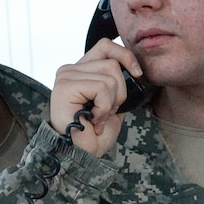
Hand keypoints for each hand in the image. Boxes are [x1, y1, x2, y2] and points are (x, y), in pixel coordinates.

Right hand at [49, 39, 143, 157]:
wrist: (81, 156)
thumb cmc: (93, 136)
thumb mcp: (112, 105)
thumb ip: (118, 85)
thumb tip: (134, 70)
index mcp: (80, 71)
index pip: (106, 46)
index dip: (125, 56)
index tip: (137, 74)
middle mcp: (69, 70)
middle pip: (112, 63)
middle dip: (120, 92)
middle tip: (106, 112)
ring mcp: (66, 76)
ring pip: (109, 75)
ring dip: (111, 102)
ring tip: (98, 118)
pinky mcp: (65, 86)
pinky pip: (101, 87)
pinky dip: (104, 108)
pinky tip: (92, 120)